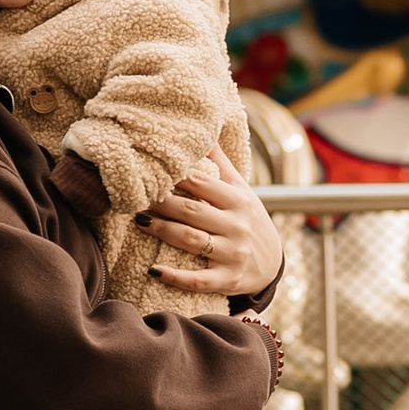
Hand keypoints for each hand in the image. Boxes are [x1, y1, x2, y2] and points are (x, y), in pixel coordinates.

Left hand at [144, 147, 283, 297]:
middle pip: (192, 211)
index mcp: (238, 200)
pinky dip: (175, 276)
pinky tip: (153, 270)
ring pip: (192, 241)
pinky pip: (199, 280)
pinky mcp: (228, 280)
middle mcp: (237, 226)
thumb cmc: (248, 220)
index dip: (174, 177)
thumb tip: (206, 129)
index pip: (202, 183)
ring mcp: (233, 254)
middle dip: (162, 203)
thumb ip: (220, 164)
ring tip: (138, 221)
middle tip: (135, 196)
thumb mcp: (241, 190)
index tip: (150, 171)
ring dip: (162, 231)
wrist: (273, 263)